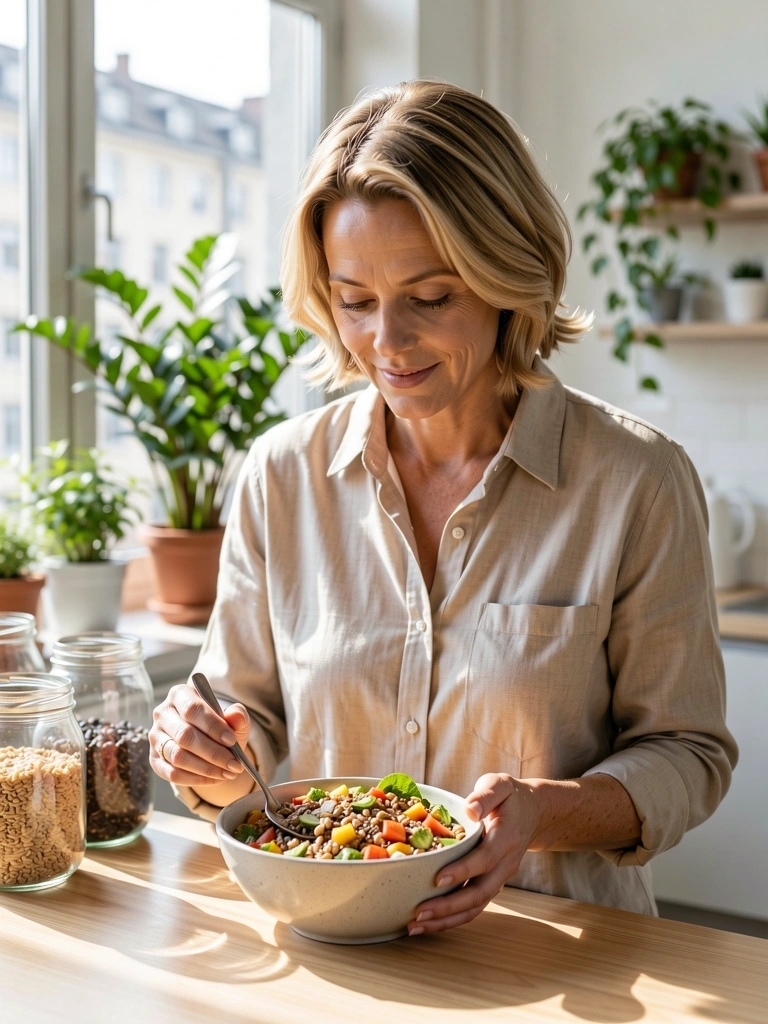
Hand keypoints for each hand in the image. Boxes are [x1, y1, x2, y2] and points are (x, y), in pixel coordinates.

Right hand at [150, 682, 250, 786]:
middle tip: (234, 764)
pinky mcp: (154, 758)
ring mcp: (155, 737)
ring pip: (177, 756)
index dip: (212, 726)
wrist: (208, 743)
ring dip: (206, 768)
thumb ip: (237, 715)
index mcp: (180, 694)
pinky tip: (214, 779)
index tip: (232, 741)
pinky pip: (172, 773)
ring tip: (227, 773)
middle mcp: (163, 713)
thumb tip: (236, 716)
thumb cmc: (220, 727)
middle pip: (184, 735)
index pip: (192, 709)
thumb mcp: (233, 718)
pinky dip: (196, 779)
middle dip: (213, 752)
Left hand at [408, 773, 540, 935]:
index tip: (437, 879)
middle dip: (449, 906)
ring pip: (477, 906)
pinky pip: (475, 907)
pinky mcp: (492, 884)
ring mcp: (500, 877)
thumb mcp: (500, 785)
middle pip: (480, 892)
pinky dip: (453, 919)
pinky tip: (430, 923)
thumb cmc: (511, 797)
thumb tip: (469, 810)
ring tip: (417, 926)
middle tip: (419, 912)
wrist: (534, 813)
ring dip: (448, 919)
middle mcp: (505, 863)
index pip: (484, 859)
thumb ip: (485, 795)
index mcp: (506, 837)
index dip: (462, 871)